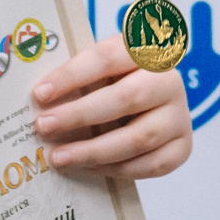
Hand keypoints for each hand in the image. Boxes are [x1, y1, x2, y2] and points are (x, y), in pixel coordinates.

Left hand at [31, 33, 192, 178]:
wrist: (152, 104)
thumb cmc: (115, 84)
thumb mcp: (99, 72)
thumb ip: (76, 80)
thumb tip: (36, 101)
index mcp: (145, 49)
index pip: (107, 57)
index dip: (72, 75)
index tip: (39, 94)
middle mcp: (168, 79)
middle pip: (126, 98)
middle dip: (79, 115)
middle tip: (43, 126)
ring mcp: (180, 114)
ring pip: (138, 137)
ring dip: (93, 150)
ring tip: (58, 157)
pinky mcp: (183, 145)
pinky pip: (151, 165)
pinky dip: (116, 169)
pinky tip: (89, 167)